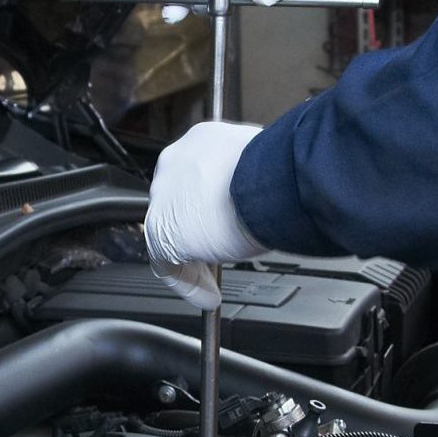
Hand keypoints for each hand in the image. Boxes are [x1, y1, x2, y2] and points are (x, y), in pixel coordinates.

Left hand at [145, 121, 269, 309]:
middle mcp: (177, 162)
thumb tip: (265, 198)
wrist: (267, 182)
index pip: (197, 177)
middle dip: (197, 231)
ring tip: (212, 283)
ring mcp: (164, 195)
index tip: (225, 223)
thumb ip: (252, 182)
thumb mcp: (264, 170)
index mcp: (202, 141)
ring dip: (192, 260)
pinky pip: (168, 263)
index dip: (210, 204)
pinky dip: (188, 283)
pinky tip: (207, 295)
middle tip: (218, 253)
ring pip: (172, 233)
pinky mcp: (161, 229)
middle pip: (179, 204)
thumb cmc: (276, 172)